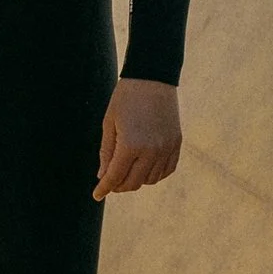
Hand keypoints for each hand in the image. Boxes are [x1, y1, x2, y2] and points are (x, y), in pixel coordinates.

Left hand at [95, 76, 181, 197]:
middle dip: (119, 186)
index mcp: (130, 146)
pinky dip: (154, 174)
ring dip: (136, 180)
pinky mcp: (176, 144)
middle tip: (110, 180)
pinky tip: (145, 167)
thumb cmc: (126, 98)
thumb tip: (103, 177)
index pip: (115, 177)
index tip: (96, 195)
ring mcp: (166, 149)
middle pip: (133, 183)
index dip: (104, 188)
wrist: (153, 78)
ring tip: (127, 170)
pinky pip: (166, 171)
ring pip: (150, 180)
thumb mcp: (109, 124)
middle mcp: (151, 151)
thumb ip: (106, 153)